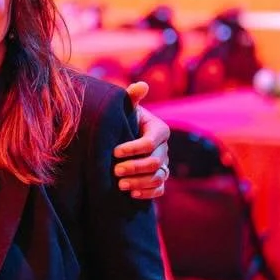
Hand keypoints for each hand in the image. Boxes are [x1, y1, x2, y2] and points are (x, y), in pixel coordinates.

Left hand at [114, 82, 170, 199]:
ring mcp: (164, 165)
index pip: (150, 142)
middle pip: (155, 162)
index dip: (133, 148)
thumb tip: (141, 85)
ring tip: (120, 185)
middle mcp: (165, 148)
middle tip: (115, 171)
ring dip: (140, 182)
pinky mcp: (159, 179)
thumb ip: (132, 98)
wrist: (123, 136)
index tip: (114, 152)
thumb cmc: (124, 120)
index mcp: (159, 130)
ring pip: (158, 177)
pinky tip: (132, 194)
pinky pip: (160, 189)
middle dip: (135, 167)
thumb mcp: (127, 109)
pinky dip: (147, 193)